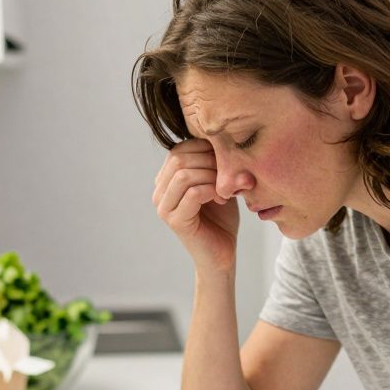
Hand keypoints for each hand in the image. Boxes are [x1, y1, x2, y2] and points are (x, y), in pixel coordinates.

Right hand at [152, 138, 238, 272]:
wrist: (223, 253)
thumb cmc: (222, 217)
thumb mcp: (218, 182)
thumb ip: (214, 162)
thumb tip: (222, 135)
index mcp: (166, 179)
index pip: (180, 148)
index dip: (206, 149)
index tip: (228, 162)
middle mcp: (159, 191)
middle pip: (179, 158)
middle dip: (210, 162)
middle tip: (230, 175)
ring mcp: (163, 207)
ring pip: (184, 174)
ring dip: (212, 176)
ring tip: (227, 189)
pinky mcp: (174, 220)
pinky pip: (192, 193)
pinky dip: (212, 191)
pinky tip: (223, 199)